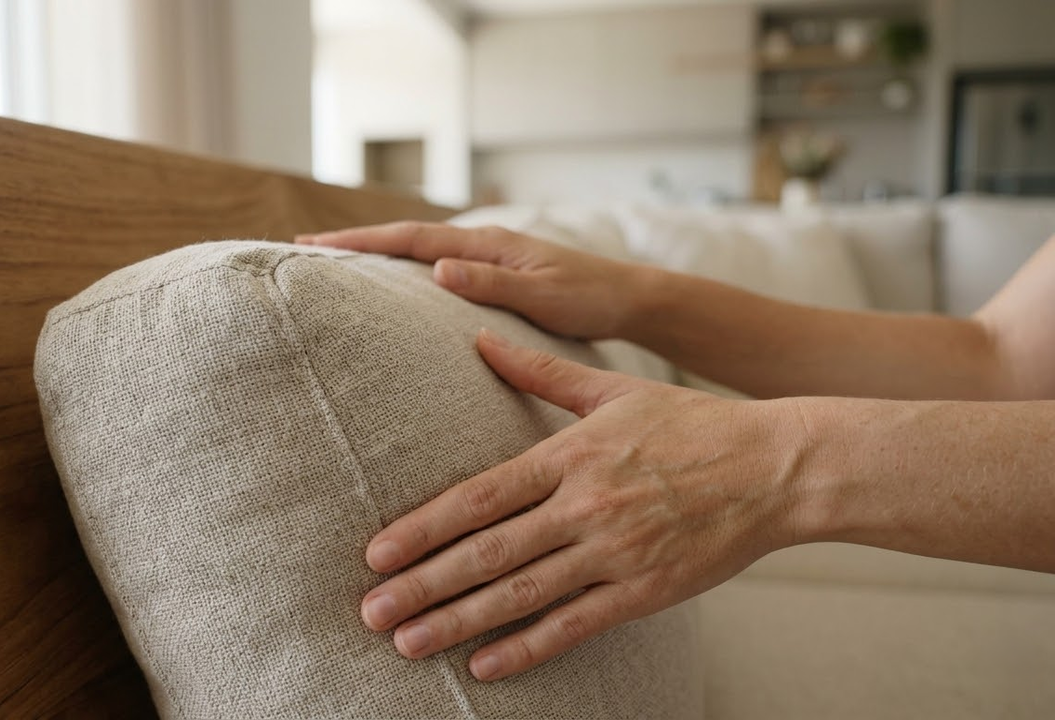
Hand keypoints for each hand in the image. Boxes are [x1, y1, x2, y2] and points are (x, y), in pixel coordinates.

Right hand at [297, 222, 646, 339]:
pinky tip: (391, 285)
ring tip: (333, 264)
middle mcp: (482, 244)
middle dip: (355, 243)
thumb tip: (437, 267)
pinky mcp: (493, 274)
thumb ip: (492, 282)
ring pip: (419, 251)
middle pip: (406, 238)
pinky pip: (436, 267)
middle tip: (303, 249)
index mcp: (488, 244)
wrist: (629, 300)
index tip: (315, 245)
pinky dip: (405, 269)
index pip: (412, 238)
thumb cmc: (591, 299)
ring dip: (376, 254)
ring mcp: (486, 257)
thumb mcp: (544, 295)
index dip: (362, 242)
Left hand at [358, 330, 802, 680]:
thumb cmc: (693, 424)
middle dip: (422, 585)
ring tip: (406, 642)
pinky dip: (526, 648)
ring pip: (520, 595)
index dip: (423, 528)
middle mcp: (584, 506)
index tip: (375, 552)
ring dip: (457, 622)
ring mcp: (613, 553)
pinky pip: (573, 626)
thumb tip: (480, 338)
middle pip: (486, 552)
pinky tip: (483, 666)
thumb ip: (541, 371)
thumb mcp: (614, 389)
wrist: (778, 467)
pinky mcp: (643, 591)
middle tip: (370, 611)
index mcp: (570, 455)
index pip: (479, 497)